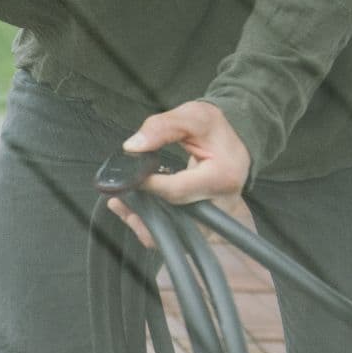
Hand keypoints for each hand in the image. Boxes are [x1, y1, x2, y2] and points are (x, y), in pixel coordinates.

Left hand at [105, 100, 250, 249]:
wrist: (232, 148)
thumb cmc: (214, 132)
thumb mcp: (194, 116)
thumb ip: (163, 127)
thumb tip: (132, 146)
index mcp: (222, 178)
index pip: (177, 190)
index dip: (148, 184)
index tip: (129, 174)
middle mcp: (220, 205)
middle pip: (172, 215)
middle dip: (141, 204)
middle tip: (119, 191)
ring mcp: (212, 221)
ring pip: (170, 233)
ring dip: (141, 221)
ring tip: (120, 203)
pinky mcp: (203, 228)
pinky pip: (172, 236)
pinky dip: (149, 227)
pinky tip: (132, 212)